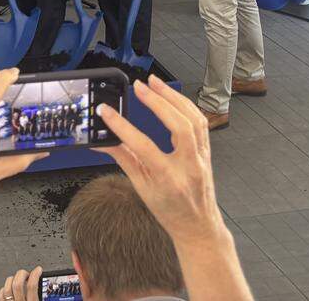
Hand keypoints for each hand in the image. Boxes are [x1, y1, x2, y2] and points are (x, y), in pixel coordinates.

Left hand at [0, 267, 40, 300]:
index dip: (35, 275)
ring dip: (12, 279)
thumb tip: (44, 287)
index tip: (38, 269)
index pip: (32, 286)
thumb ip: (41, 297)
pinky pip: (1, 296)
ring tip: (17, 278)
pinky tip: (8, 287)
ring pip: (7, 288)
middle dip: (21, 274)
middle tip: (26, 273)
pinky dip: (4, 289)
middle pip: (17, 284)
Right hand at [95, 74, 224, 245]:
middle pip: (179, 126)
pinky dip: (185, 105)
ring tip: (154, 83)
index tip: (106, 112)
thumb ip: (122, 159)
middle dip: (158, 102)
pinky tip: (172, 96)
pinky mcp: (207, 151)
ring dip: (174, 97)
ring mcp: (201, 158)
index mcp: (168, 179)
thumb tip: (101, 143)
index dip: (121, 126)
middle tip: (139, 86)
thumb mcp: (141, 188)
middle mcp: (189, 166)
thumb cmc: (170, 211)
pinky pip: (200, 122)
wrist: (198, 226)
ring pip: (194, 120)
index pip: (142, 146)